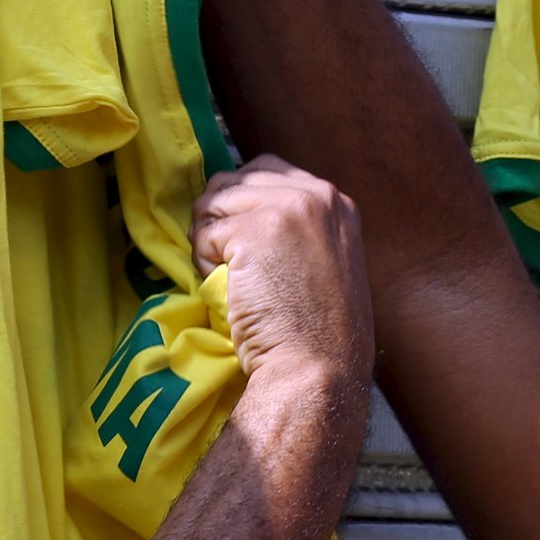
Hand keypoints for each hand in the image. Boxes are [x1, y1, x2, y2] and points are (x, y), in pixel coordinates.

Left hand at [192, 156, 375, 392]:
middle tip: (233, 267)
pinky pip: (203, 235)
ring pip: (213, 203)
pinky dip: (204, 266)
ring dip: (210, 242)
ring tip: (234, 282)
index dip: (241, 204)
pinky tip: (231, 293)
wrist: (318, 368)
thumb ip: (297, 228)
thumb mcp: (325, 261)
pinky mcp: (254, 231)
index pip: (266, 171)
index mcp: (336, 203)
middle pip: (234, 181)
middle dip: (220, 220)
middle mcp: (316, 195)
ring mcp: (286, 209)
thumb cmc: (317, 332)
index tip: (244, 244)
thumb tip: (236, 209)